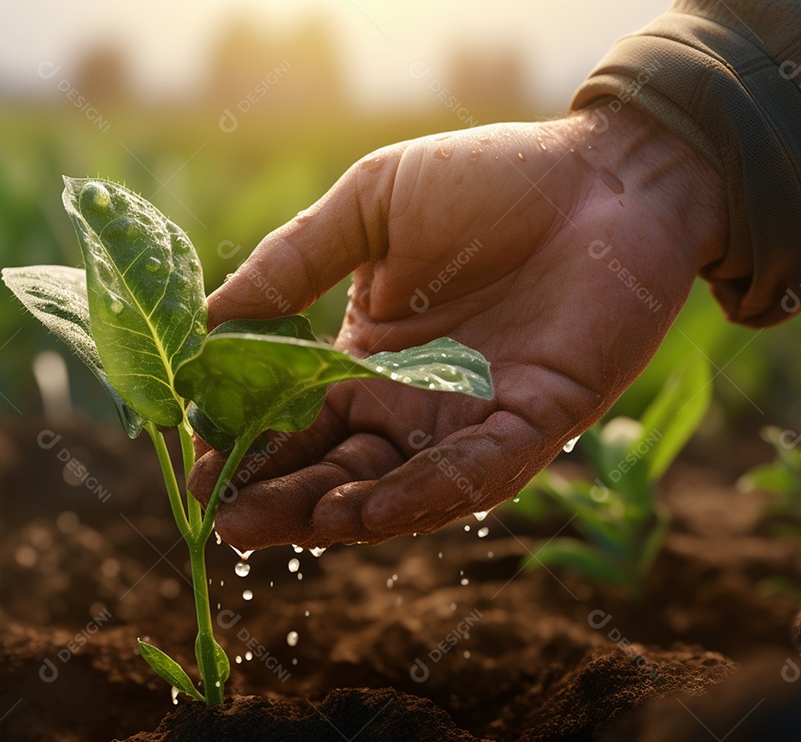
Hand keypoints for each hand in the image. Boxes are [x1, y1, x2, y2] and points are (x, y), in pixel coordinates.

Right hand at [191, 103, 726, 549]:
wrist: (603, 171)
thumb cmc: (488, 180)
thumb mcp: (370, 206)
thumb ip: (295, 261)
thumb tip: (208, 320)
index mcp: (370, 355)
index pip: (297, 415)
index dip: (248, 443)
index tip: (197, 466)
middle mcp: (416, 400)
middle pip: (337, 466)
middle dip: (279, 498)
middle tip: (223, 522)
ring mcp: (473, 417)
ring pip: (397, 484)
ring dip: (338, 510)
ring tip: (274, 524)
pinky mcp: (537, 421)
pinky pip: (476, 471)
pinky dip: (424, 494)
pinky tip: (366, 509)